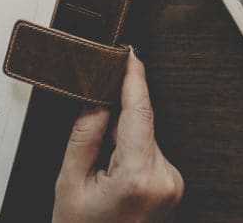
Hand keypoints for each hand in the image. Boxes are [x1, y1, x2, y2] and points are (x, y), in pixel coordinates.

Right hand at [53, 54, 184, 222]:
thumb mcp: (69, 183)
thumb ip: (84, 136)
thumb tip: (97, 99)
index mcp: (138, 176)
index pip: (140, 112)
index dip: (134, 79)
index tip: (130, 55)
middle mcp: (164, 179)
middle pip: (141, 125)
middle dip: (116, 123)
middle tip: (90, 151)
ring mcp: (172, 185)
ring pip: (145, 140)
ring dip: (123, 144)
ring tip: (100, 179)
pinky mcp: (173, 188)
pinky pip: (150, 156)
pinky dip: (131, 157)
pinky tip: (113, 182)